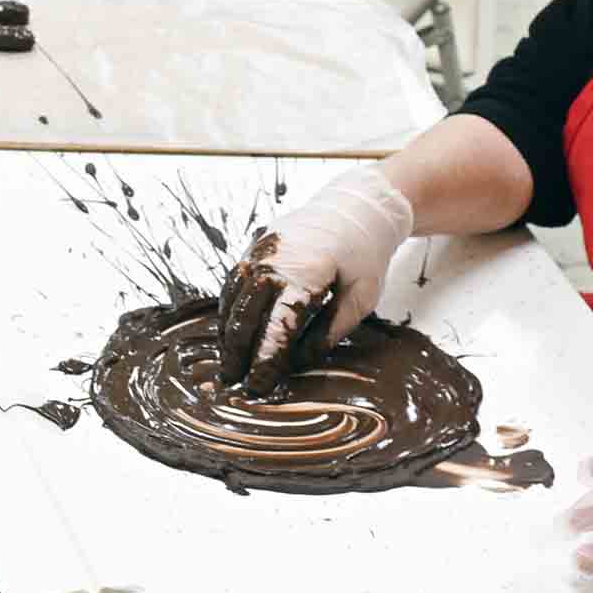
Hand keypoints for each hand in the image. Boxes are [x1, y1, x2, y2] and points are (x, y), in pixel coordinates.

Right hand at [216, 163, 414, 394]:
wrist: (355, 206)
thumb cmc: (365, 254)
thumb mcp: (362, 296)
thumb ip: (331, 331)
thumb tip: (300, 363)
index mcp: (305, 274)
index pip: (278, 327)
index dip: (266, 360)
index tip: (259, 386)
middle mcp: (274, 261)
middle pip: (246, 315)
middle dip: (238, 353)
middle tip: (234, 383)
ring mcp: (260, 251)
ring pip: (233, 300)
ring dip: (228, 334)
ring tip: (227, 364)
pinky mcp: (254, 248)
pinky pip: (233, 283)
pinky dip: (228, 310)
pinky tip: (229, 331)